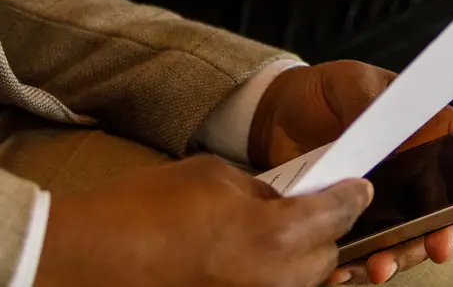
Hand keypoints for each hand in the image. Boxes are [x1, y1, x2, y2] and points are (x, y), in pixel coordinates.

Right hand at [34, 153, 369, 286]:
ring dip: (299, 259)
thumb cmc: (146, 209)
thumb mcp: (216, 177)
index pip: (339, 212)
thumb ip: (262, 190)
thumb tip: (280, 201)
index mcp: (281, 235)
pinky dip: (271, 275)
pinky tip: (251, 260)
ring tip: (274, 236)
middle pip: (327, 254)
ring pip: (303, 281)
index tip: (359, 187)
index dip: (351, 195)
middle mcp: (278, 280)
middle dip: (324, 229)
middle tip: (311, 207)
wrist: (93, 259)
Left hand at [252, 62, 452, 285]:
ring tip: (381, 267)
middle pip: (450, 207)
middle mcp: (416, 170)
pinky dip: (359, 267)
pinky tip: (345, 273)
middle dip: (449, 232)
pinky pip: (367, 251)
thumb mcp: (350, 83)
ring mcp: (386, 200)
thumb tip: (377, 120)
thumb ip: (369, 101)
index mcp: (428, 129)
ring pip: (410, 238)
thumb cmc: (324, 91)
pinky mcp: (353, 221)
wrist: (274, 117)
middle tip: (439, 247)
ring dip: (403, 257)